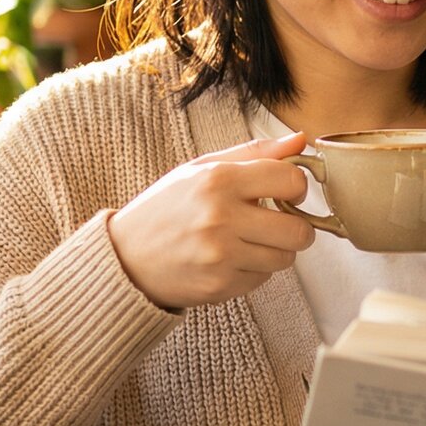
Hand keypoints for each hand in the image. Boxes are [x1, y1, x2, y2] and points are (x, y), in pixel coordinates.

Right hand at [106, 132, 316, 309]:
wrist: (125, 256)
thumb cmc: (166, 207)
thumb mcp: (202, 168)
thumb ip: (254, 153)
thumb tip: (300, 141)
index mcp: (218, 180)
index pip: (291, 180)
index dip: (297, 186)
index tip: (288, 192)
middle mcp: (221, 218)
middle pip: (299, 230)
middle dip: (297, 226)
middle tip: (279, 222)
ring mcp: (220, 255)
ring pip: (285, 258)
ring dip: (276, 250)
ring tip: (250, 240)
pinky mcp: (219, 285)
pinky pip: (262, 279)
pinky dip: (254, 270)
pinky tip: (231, 258)